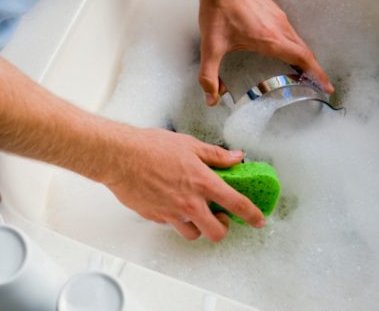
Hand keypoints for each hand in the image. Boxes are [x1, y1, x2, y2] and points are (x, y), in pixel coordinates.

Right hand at [105, 128, 264, 240]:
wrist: (121, 157)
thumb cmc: (151, 147)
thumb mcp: (189, 144)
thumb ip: (215, 155)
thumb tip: (236, 157)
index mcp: (202, 182)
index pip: (236, 203)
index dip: (251, 214)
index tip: (258, 220)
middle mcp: (189, 203)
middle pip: (216, 232)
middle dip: (222, 228)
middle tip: (220, 218)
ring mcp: (171, 213)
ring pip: (193, 235)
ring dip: (198, 227)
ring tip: (195, 212)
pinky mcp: (155, 217)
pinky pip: (171, 226)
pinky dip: (176, 220)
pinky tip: (171, 204)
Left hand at [198, 0, 333, 104]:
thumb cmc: (218, 11)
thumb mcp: (211, 46)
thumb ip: (209, 75)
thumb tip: (211, 99)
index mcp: (270, 39)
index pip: (302, 58)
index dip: (317, 74)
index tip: (327, 86)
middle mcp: (280, 27)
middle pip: (305, 51)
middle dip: (313, 70)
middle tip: (316, 84)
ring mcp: (278, 16)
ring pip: (298, 40)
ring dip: (303, 57)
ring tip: (302, 71)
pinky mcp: (273, 9)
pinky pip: (290, 31)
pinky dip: (294, 45)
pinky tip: (284, 49)